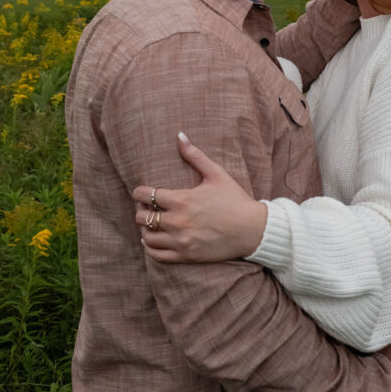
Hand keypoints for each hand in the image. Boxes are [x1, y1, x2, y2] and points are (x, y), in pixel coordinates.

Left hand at [132, 134, 267, 262]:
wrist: (252, 229)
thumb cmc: (234, 199)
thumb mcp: (216, 174)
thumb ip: (195, 155)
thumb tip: (180, 135)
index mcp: (182, 200)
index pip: (146, 195)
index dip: (138, 192)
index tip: (141, 191)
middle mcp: (177, 221)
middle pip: (142, 217)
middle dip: (141, 210)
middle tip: (146, 207)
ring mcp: (181, 241)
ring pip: (147, 237)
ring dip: (145, 229)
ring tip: (151, 223)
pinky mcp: (186, 256)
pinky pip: (157, 255)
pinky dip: (151, 247)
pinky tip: (154, 240)